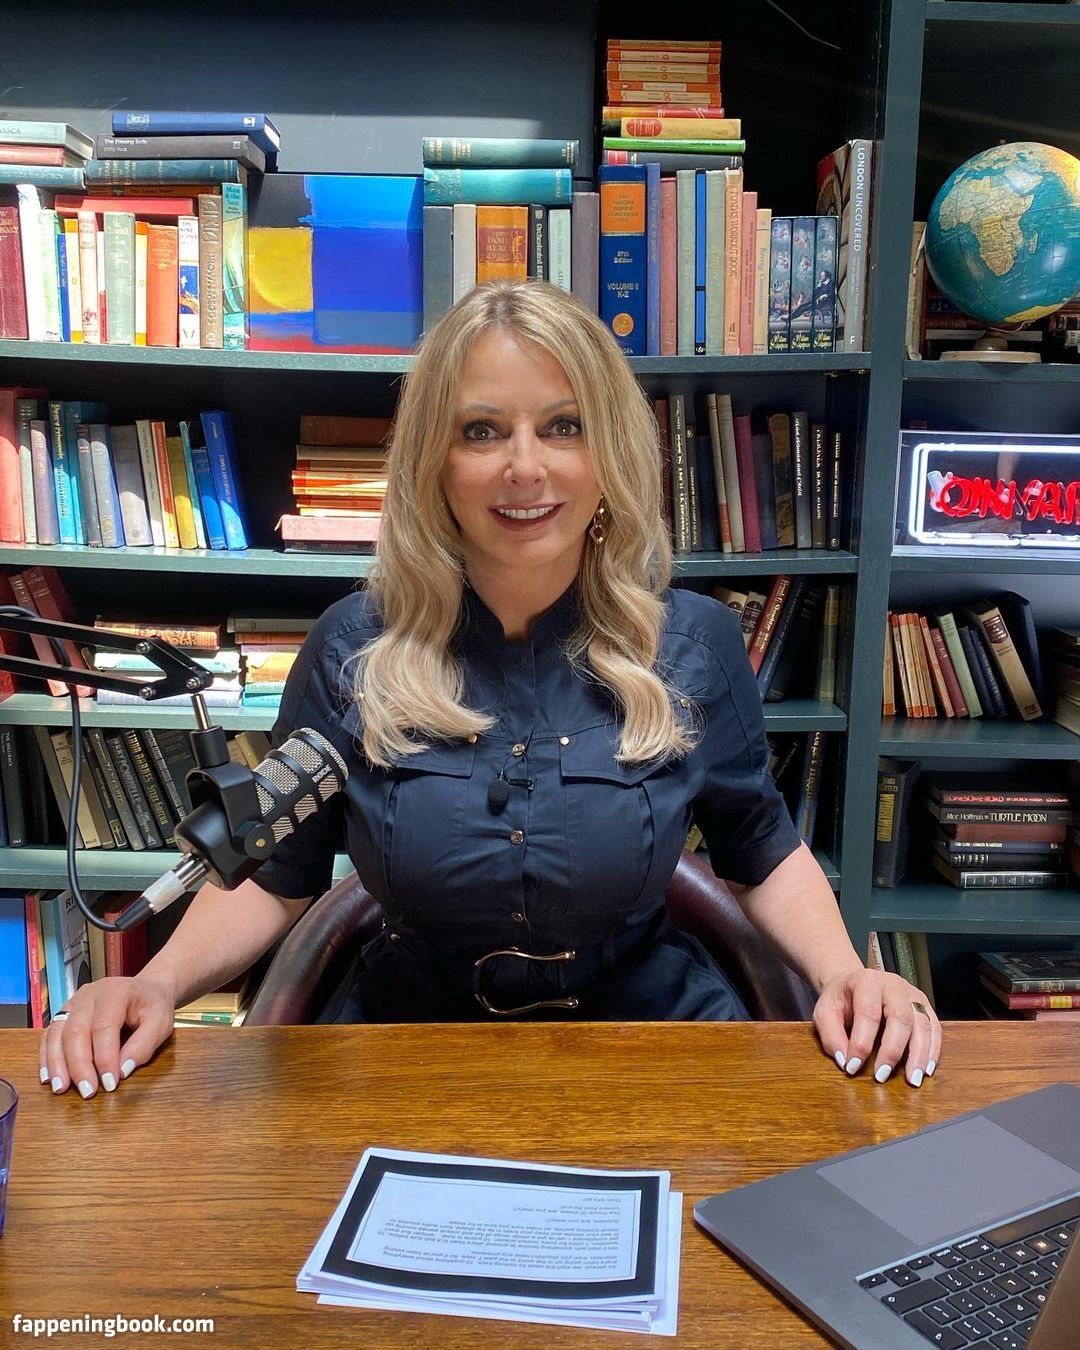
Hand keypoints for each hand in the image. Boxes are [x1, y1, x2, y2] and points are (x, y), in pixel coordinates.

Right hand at [39, 975, 175, 1099]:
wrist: (146, 990)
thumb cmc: (152, 1006)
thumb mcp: (161, 1023)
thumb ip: (144, 1045)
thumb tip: (122, 1070)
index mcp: (115, 992)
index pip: (104, 1026)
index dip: (105, 1057)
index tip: (110, 1083)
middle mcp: (89, 994)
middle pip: (76, 1031)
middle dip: (79, 1065)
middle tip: (87, 1091)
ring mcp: (73, 1003)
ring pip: (57, 1033)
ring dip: (57, 1064)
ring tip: (61, 1088)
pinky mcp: (64, 1014)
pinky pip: (49, 1035)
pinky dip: (47, 1057)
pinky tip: (49, 1076)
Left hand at [813, 966, 941, 1087]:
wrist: (853, 983)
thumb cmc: (840, 999)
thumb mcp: (824, 1012)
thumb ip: (831, 1035)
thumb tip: (845, 1061)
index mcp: (866, 981)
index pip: (868, 1013)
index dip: (861, 1043)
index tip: (853, 1067)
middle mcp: (894, 985)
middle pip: (901, 1018)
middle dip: (893, 1050)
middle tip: (882, 1076)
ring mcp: (912, 994)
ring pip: (923, 1024)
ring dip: (920, 1054)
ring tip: (913, 1079)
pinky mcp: (924, 1005)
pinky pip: (934, 1028)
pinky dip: (933, 1050)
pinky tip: (926, 1069)